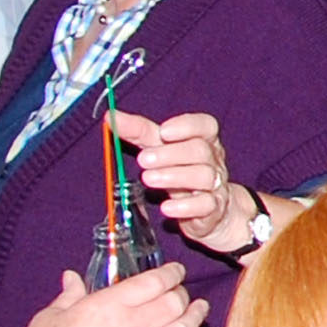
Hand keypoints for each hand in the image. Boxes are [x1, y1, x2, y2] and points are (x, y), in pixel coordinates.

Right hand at [5, 262, 207, 326]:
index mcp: (111, 305)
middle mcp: (134, 326)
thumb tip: (72, 278)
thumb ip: (69, 296)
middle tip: (183, 293)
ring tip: (200, 310)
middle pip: (174, 303)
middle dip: (182, 294)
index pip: (154, 281)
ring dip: (196, 318)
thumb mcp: (51, 317)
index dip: (171, 273)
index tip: (176, 271)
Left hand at [117, 109, 246, 251]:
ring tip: (148, 179)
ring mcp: (214, 185)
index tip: (164, 131)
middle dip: (171, 154)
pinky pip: (205, 205)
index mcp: (204, 140)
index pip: (206, 125)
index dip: (187, 126)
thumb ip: (138, 131)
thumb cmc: (181, 171)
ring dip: (174, 176)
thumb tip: (111, 116)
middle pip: (200, 150)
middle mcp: (213, 161)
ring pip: (204, 176)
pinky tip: (166, 207)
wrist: (209, 209)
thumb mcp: (160, 149)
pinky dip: (185, 206)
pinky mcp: (213, 209)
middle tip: (143, 159)